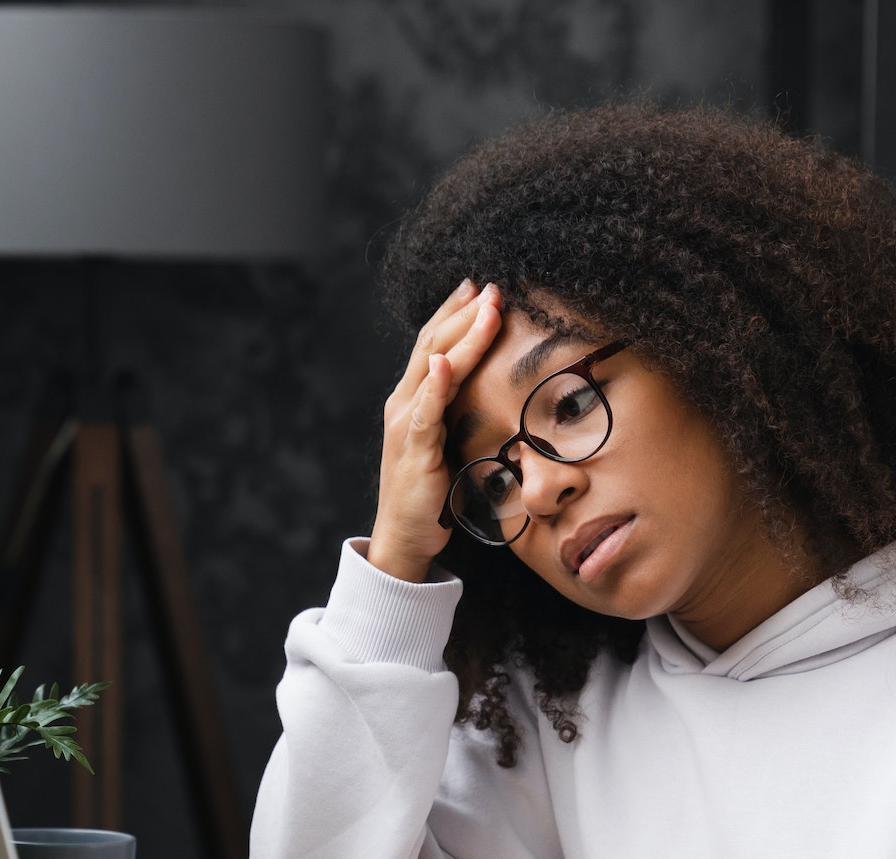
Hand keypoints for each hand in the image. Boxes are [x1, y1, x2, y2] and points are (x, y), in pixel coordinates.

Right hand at [366, 279, 503, 582]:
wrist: (406, 536)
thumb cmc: (432, 491)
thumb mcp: (449, 442)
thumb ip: (459, 412)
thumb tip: (488, 389)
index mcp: (414, 398)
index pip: (434, 342)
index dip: (456, 312)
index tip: (481, 286)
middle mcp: (403, 402)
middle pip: (433, 343)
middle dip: (464, 312)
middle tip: (492, 286)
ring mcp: (405, 424)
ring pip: (433, 368)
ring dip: (460, 335)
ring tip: (485, 307)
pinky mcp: (412, 449)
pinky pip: (423, 412)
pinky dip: (433, 384)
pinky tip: (443, 361)